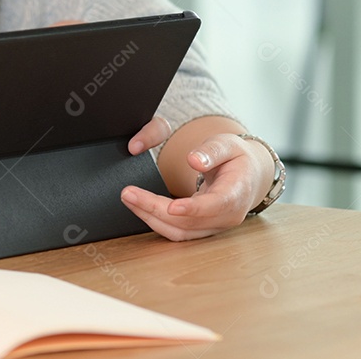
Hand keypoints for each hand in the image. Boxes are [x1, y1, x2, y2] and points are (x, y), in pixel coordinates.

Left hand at [121, 132, 271, 239]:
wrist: (248, 175)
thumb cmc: (237, 158)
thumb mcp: (227, 144)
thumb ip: (211, 151)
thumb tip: (194, 160)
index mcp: (237, 192)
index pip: (216, 205)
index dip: (194, 208)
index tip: (172, 206)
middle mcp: (227, 215)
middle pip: (189, 222)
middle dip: (155, 209)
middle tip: (128, 193)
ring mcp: (215, 225)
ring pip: (180, 232)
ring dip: (151, 218)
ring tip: (128, 199)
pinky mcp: (203, 228)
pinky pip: (178, 232)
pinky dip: (156, 222)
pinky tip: (139, 207)